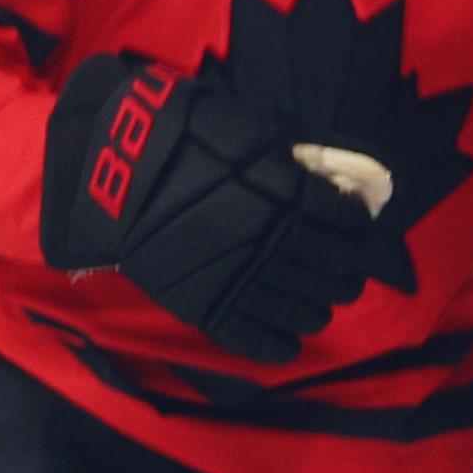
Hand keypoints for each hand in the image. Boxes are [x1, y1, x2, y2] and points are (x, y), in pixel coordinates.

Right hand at [43, 55, 370, 362]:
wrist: (112, 168)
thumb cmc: (182, 135)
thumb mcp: (249, 127)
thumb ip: (290, 152)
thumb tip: (328, 168)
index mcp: (286, 192)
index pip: (341, 220)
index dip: (357, 230)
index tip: (360, 233)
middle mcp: (271, 239)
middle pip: (328, 267)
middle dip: (346, 274)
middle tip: (349, 276)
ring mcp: (237, 276)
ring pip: (298, 305)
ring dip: (319, 308)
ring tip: (323, 306)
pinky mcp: (203, 303)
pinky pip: (250, 335)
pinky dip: (277, 345)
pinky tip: (291, 344)